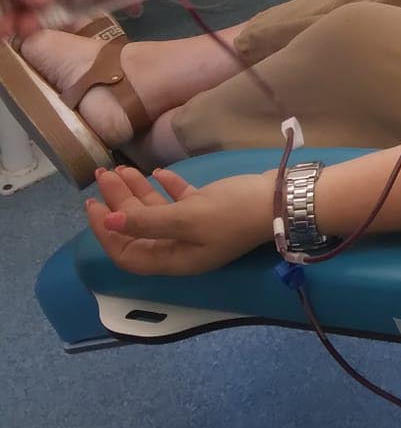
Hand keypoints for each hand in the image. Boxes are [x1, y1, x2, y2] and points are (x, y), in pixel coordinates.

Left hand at [84, 165, 272, 275]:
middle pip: (139, 229)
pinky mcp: (212, 209)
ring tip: (121, 169)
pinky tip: (158, 172)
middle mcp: (182, 247)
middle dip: (118, 203)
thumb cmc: (233, 212)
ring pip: (158, 212)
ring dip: (138, 192)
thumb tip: (107, 225)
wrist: (282, 200)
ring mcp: (198, 227)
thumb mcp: (187, 218)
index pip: (128, 254)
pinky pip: (181, 201)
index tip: (93, 205)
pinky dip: (167, 187)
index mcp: (174, 259)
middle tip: (103, 176)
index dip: (105, 233)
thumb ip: (146, 222)